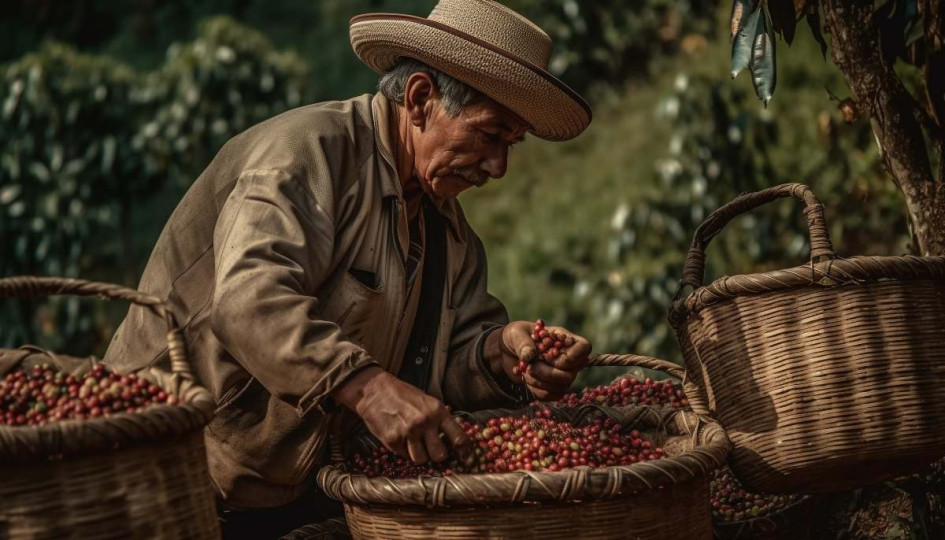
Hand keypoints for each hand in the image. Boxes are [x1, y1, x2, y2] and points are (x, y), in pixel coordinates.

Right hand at [331, 367, 471, 464]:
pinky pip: (404, 456)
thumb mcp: (427, 402)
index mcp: (438, 411)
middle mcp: (425, 422)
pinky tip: (400, 438)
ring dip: (418, 455)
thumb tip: (453, 442)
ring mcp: (408, 432)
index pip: (458, 437)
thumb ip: (439, 420)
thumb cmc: (403, 396)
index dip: (465, 453)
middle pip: (440, 455)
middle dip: (436, 455)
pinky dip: (403, 451)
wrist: (374, 390)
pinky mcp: (392, 440)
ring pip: (421, 459)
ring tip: (413, 442)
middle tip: (431, 449)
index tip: (467, 462)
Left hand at [487, 321, 591, 400]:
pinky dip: (536, 390)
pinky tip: (527, 379)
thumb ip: (522, 342)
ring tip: (526, 370)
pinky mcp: (553, 388)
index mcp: (564, 339)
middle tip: (531, 364)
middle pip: (572, 373)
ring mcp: (563, 375)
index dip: (575, 355)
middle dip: (548, 372)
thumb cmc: (516, 337)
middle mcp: (568, 358)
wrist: (507, 351)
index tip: (552, 355)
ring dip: (539, 381)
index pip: (585, 348)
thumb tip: (530, 356)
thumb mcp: (515, 333)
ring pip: (562, 387)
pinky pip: (551, 396)